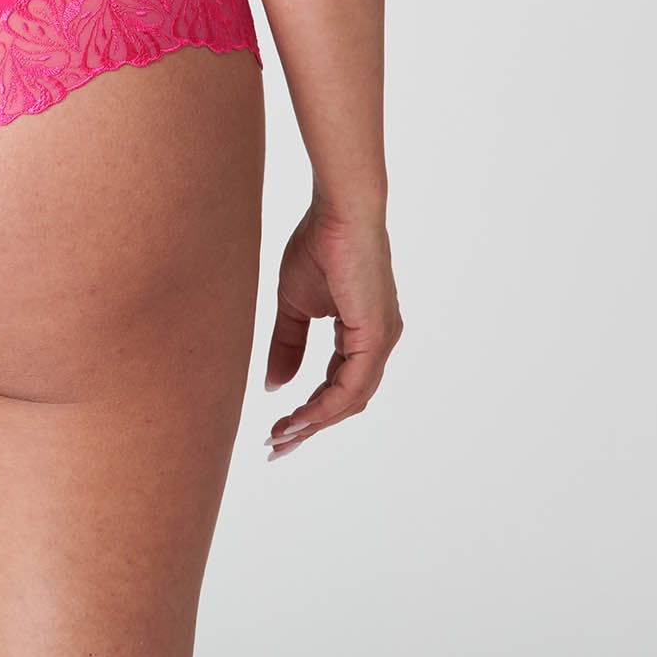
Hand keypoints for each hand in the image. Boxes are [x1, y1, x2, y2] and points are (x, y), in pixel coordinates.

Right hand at [264, 201, 400, 457]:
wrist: (338, 210)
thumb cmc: (319, 243)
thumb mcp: (295, 303)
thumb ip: (288, 344)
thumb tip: (275, 386)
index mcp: (362, 333)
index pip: (338, 385)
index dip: (309, 410)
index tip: (278, 430)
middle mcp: (379, 342)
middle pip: (346, 401)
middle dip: (310, 427)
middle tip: (277, 446)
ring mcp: (382, 340)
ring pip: (351, 400)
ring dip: (315, 423)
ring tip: (282, 437)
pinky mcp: (376, 335)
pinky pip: (352, 386)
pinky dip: (325, 406)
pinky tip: (300, 417)